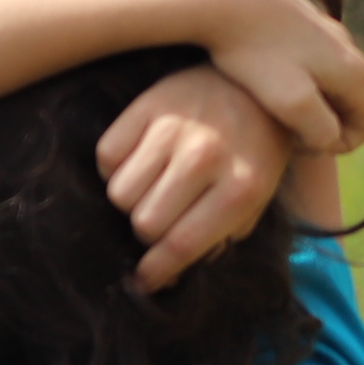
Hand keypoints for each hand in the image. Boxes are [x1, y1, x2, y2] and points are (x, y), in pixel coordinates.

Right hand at [99, 67, 291, 291]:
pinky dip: (116, 167)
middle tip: (161, 222)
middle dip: (148, 233)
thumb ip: (221, 236)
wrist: (253, 83)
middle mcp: (206, 156)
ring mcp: (174, 128)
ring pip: (120, 192)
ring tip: (153, 188)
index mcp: (242, 187)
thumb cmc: (256, 151)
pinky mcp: (147, 105)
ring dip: (132, 200)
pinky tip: (140, 162)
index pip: (181, 245)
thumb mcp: (257, 198)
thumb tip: (172, 271)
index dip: (157, 272)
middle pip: (145, 223)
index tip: (145, 281)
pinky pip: (106, 155)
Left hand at [194, 0, 363, 157]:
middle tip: (279, 126)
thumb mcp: (291, 101)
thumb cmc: (255, 52)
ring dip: (304, 102)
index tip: (297, 141)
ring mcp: (322, 30)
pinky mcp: (296, 20)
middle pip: (349, 103)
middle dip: (320, 124)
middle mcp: (346, 46)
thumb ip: (320, 128)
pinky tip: (255, 77)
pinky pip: (304, 62)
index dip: (339, 145)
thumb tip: (333, 137)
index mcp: (354, 69)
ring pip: (326, 81)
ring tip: (266, 103)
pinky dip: (288, 78)